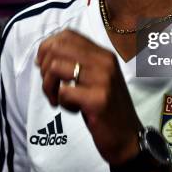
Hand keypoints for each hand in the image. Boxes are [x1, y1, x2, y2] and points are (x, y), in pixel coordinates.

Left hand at [36, 29, 141, 164]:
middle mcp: (104, 62)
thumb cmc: (106, 108)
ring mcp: (103, 80)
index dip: (47, 47)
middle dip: (44, 68)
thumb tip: (42, 56)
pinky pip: (64, 92)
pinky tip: (73, 110)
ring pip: (56, 67)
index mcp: (103, 54)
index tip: (44, 66)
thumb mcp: (95, 79)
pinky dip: (61, 102)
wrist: (128, 137)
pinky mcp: (98, 100)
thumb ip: (76, 63)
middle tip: (50, 86)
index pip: (67, 35)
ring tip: (57, 99)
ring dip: (49, 86)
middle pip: (57, 48)